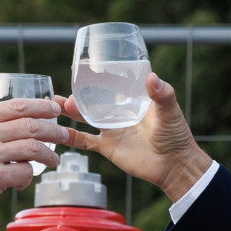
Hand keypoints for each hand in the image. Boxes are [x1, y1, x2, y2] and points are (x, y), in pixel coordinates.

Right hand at [0, 99, 72, 230]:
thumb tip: (11, 128)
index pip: (17, 106)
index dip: (41, 106)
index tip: (54, 109)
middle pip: (31, 125)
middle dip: (54, 130)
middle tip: (63, 135)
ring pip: (33, 148)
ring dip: (49, 155)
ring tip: (54, 160)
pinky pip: (25, 173)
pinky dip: (29, 177)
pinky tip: (24, 181)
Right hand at [59, 73, 211, 201]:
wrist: (173, 165)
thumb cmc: (176, 136)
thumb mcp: (170, 112)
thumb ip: (163, 95)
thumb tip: (152, 77)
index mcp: (132, 98)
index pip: (112, 82)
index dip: (97, 74)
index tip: (83, 65)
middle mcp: (119, 111)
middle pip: (93, 98)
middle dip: (78, 93)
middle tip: (64, 89)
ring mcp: (111, 128)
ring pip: (84, 117)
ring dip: (70, 111)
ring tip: (54, 105)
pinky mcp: (107, 146)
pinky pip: (85, 141)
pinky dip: (70, 137)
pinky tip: (56, 133)